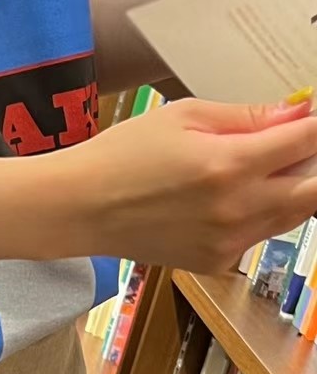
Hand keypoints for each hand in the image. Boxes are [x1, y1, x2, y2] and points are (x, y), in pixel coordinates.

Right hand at [68, 99, 316, 271]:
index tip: (311, 115)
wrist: (80, 208)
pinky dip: (257, 214)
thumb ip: (244, 116)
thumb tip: (295, 111)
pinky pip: (258, 235)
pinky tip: (223, 199)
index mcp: (229, 164)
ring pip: (293, 215)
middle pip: (315, 189)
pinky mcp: (217, 261)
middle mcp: (237, 208)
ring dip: (291, 188)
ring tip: (257, 168)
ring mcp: (229, 241)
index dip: (315, 126)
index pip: (305, 143)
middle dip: (313, 164)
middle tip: (294, 147)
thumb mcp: (181, 116)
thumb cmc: (121, 155)